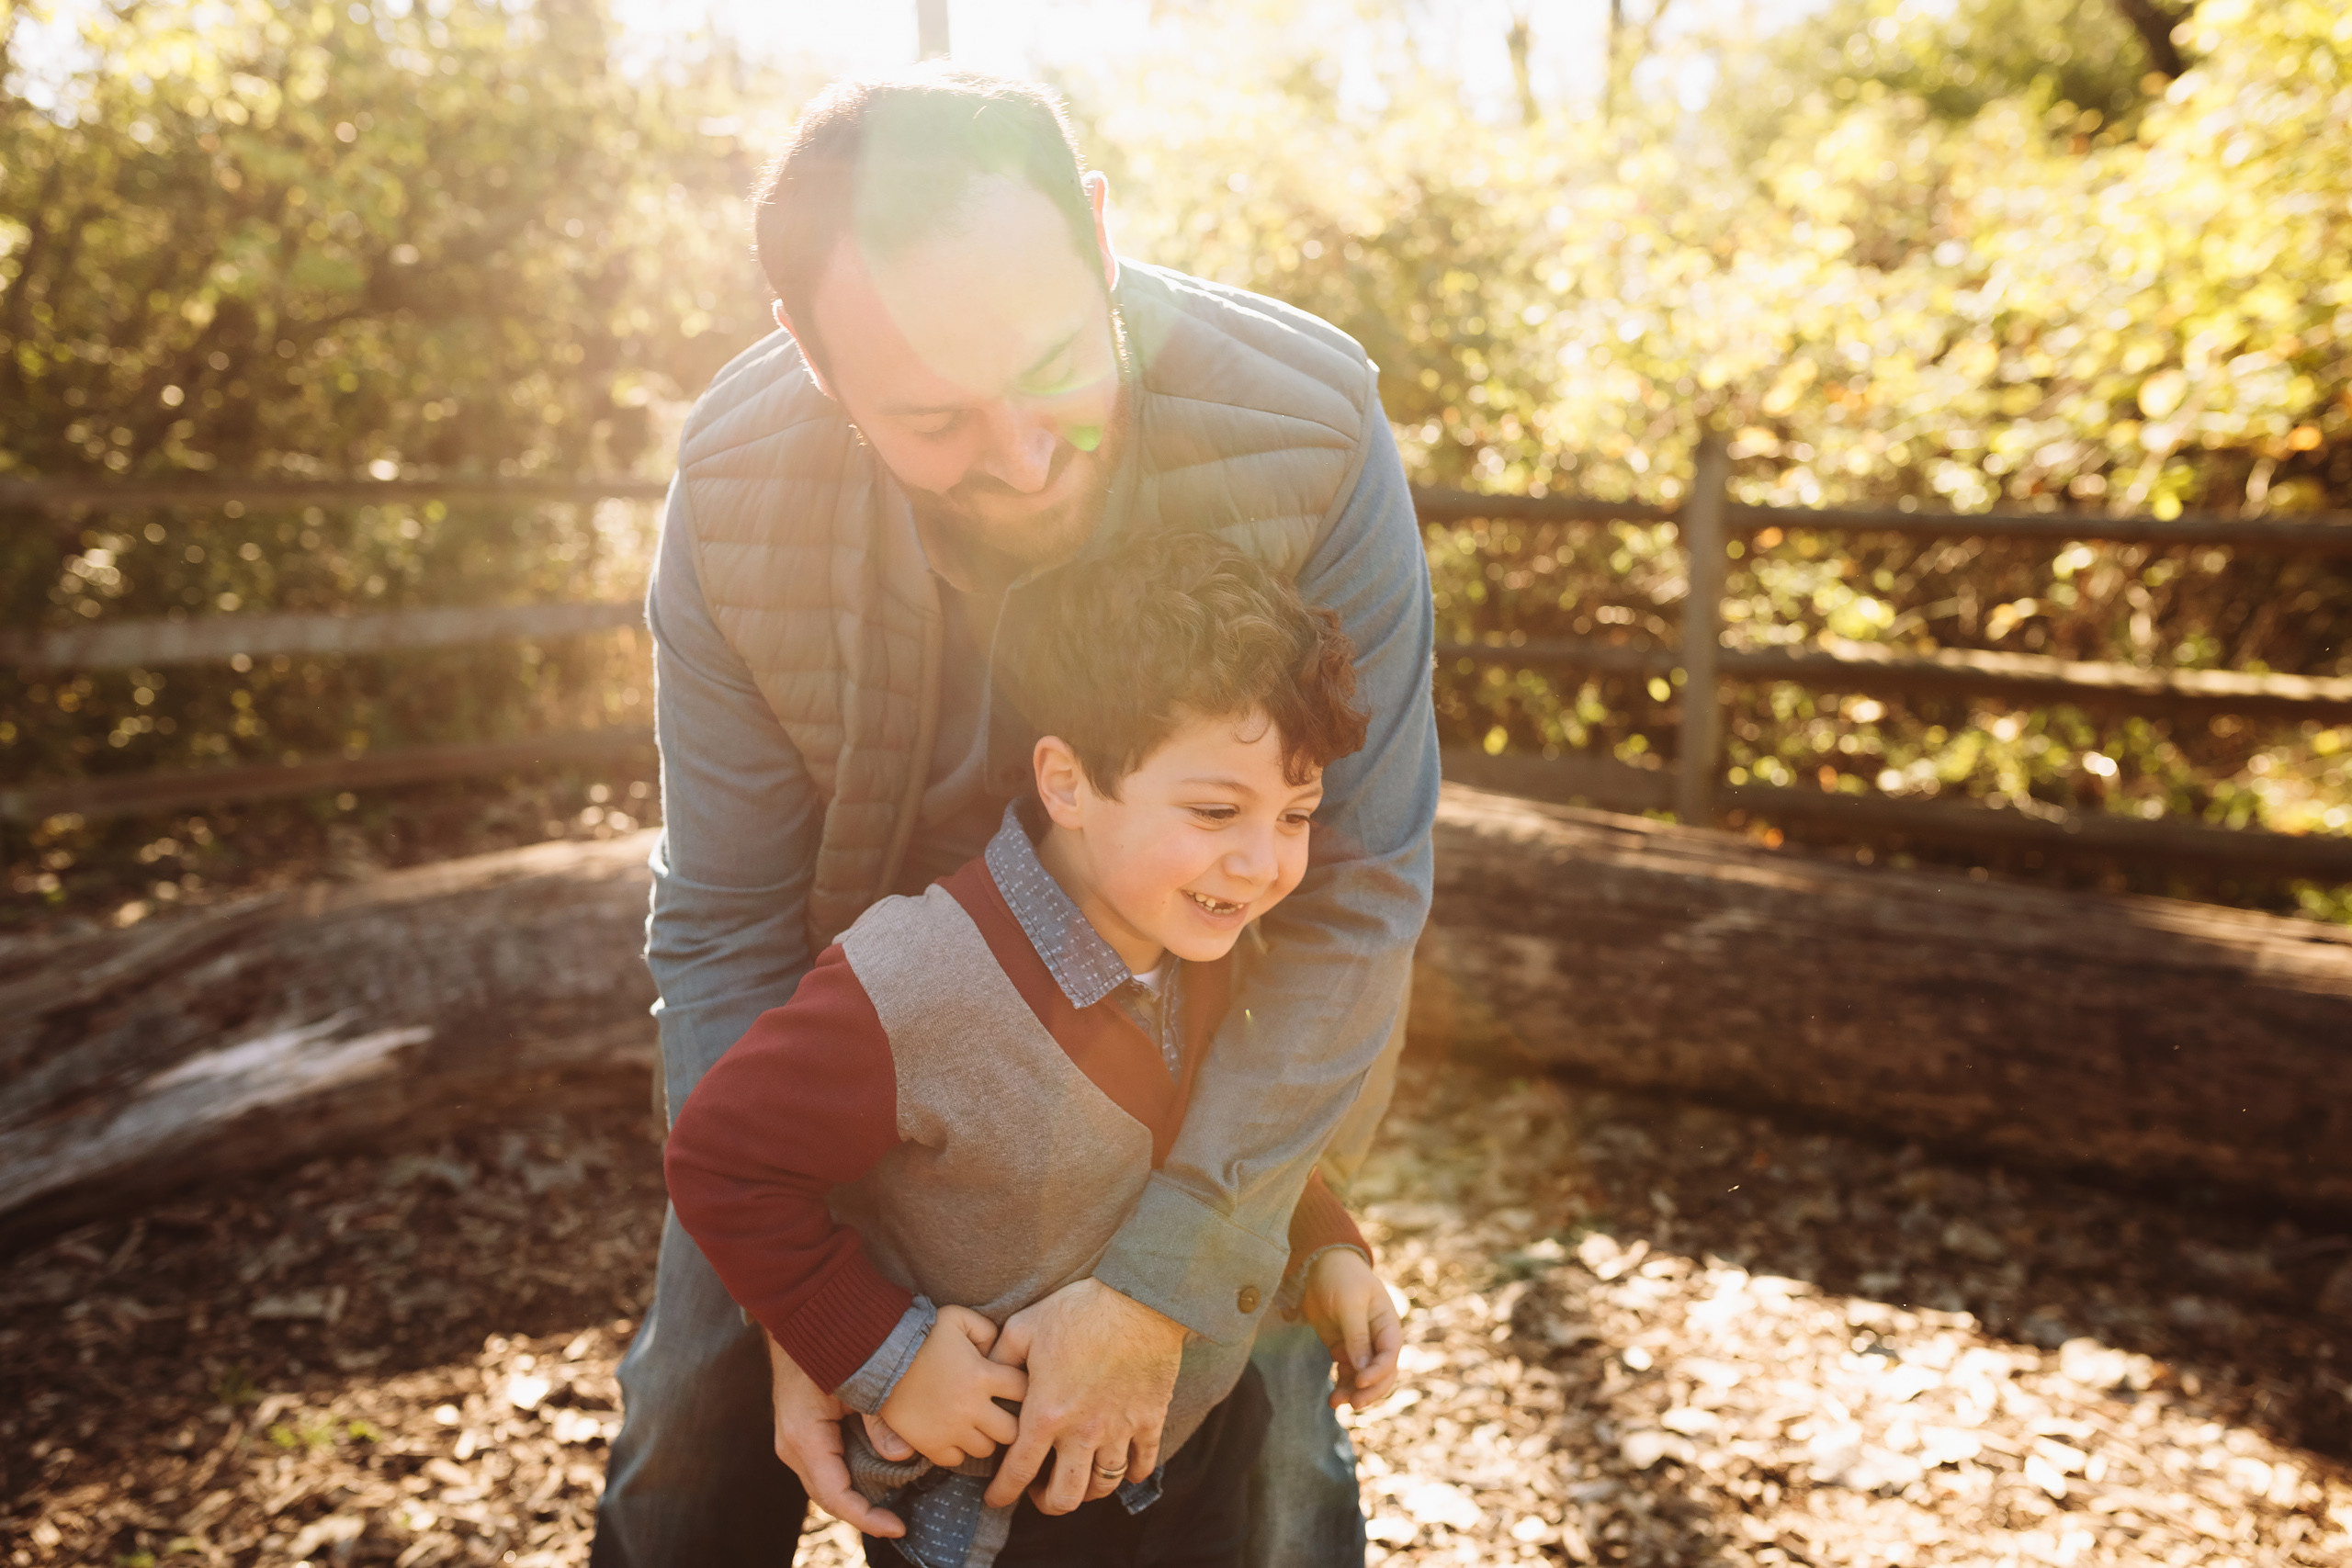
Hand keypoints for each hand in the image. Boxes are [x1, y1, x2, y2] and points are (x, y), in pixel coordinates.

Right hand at [765, 1332, 904, 1537]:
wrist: (799, 1317)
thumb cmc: (829, 1344)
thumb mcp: (860, 1381)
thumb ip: (880, 1419)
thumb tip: (902, 1455)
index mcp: (805, 1437)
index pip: (836, 1496)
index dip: (867, 1517)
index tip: (899, 1526)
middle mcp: (793, 1446)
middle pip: (827, 1497)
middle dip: (862, 1514)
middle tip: (899, 1523)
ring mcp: (793, 1441)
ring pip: (823, 1486)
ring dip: (853, 1500)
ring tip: (889, 1510)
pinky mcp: (800, 1433)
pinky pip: (822, 1469)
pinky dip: (845, 1481)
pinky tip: (872, 1482)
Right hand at [878, 1305, 1028, 1467]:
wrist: (881, 1355)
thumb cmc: (922, 1333)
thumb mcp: (958, 1318)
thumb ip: (986, 1330)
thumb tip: (996, 1351)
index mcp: (982, 1375)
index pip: (1024, 1392)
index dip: (1022, 1389)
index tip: (1012, 1388)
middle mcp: (971, 1407)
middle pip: (1012, 1431)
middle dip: (1010, 1421)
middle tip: (999, 1412)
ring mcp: (950, 1429)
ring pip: (986, 1449)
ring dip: (984, 1437)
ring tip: (975, 1424)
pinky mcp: (930, 1444)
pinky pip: (956, 1460)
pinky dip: (957, 1451)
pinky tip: (953, 1434)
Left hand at [982, 1277, 1185, 1513]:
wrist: (1137, 1299)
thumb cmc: (1078, 1310)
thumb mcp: (1025, 1327)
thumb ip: (999, 1356)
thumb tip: (982, 1373)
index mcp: (1046, 1414)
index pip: (1019, 1471)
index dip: (1003, 1493)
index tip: (996, 1498)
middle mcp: (1082, 1432)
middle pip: (1065, 1496)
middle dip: (1048, 1503)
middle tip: (1040, 1492)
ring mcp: (1119, 1430)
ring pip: (1103, 1486)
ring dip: (1087, 1490)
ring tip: (1078, 1477)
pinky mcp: (1149, 1420)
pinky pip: (1142, 1464)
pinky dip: (1131, 1474)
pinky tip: (1122, 1468)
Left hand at [1299, 1249, 1402, 1408]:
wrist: (1321, 1265)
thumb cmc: (1341, 1278)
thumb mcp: (1349, 1303)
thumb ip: (1357, 1335)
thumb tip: (1362, 1369)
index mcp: (1387, 1324)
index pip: (1390, 1355)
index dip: (1378, 1372)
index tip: (1360, 1381)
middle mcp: (1378, 1339)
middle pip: (1382, 1374)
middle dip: (1369, 1390)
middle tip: (1353, 1402)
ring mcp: (1361, 1346)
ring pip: (1364, 1379)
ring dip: (1353, 1393)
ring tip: (1335, 1403)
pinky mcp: (1343, 1350)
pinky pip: (1347, 1375)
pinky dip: (1342, 1386)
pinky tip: (1333, 1398)